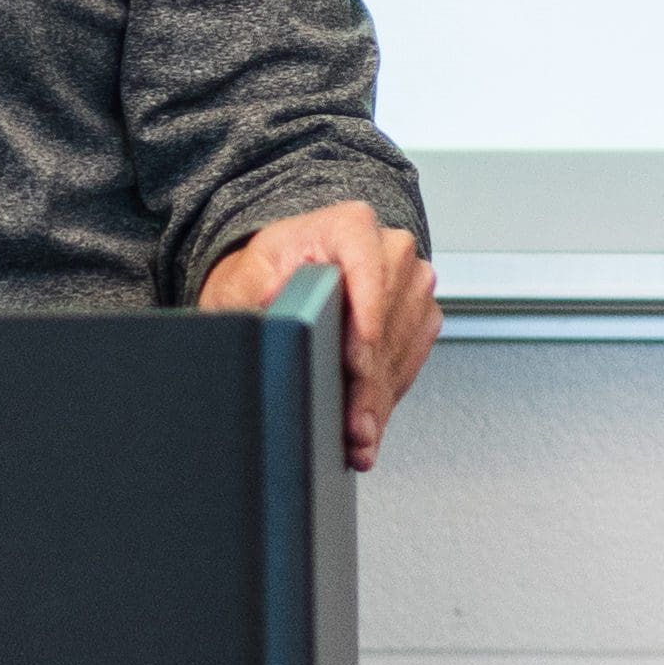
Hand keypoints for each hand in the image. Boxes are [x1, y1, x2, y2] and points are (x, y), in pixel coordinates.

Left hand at [201, 201, 436, 467]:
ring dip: (378, 401)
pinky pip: (408, 366)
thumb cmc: (264, 275)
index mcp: (350, 226)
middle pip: (389, 324)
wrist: (280, 278)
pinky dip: (384, 400)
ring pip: (401, 354)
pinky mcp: (418, 318)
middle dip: (368, 382)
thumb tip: (274, 311)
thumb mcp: (244, 277)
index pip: (370, 274)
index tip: (356, 366)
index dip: (366, 323)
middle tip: (353, 425)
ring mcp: (411, 284)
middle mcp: (390, 250)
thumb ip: (257, 288)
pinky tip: (365, 426)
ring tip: (356, 437)